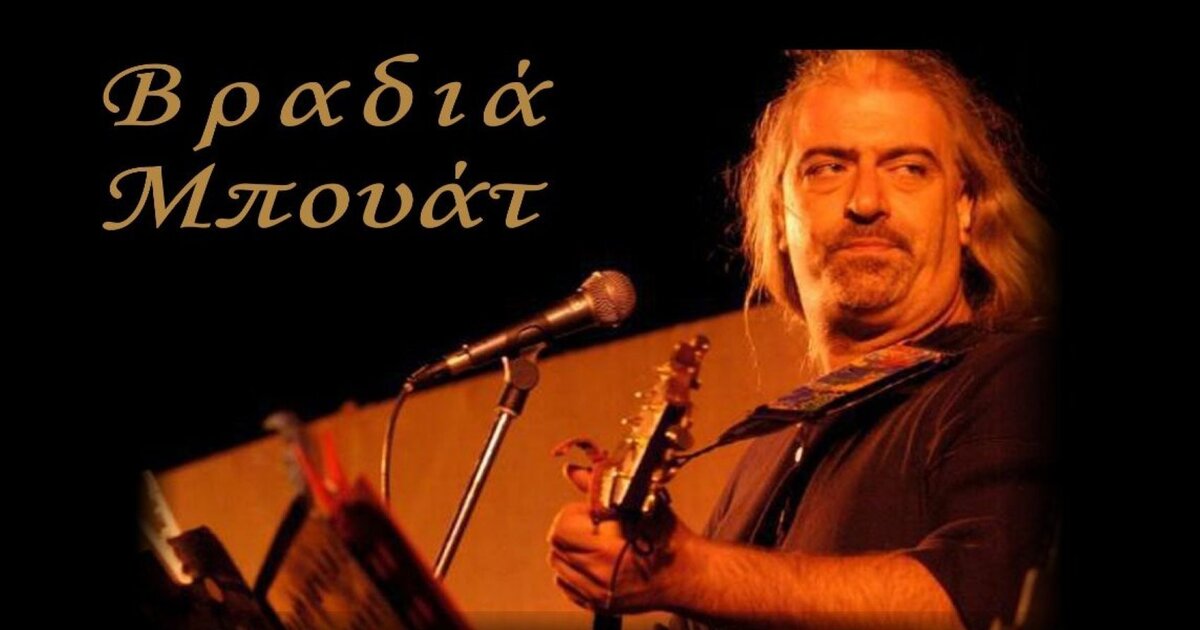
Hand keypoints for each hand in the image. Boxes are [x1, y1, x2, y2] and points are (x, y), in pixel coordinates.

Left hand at [546, 464, 696, 614]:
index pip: (562, 530)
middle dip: (569, 531)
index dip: (572, 516)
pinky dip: (573, 570)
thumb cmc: (669, 540)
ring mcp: (597, 594)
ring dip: (569, 550)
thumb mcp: (640, 505)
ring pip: (559, 567)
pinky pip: (567, 585)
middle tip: (591, 526)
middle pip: (556, 548)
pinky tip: (593, 561)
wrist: (687, 576)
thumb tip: (575, 471)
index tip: (590, 513)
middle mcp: (599, 577)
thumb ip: (601, 488)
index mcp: (608, 551)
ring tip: (593, 543)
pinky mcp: (598, 604)